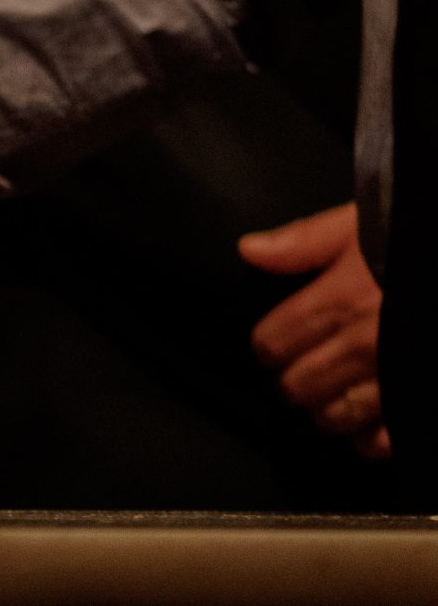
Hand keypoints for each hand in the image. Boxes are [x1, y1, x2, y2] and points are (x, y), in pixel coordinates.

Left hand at [241, 203, 388, 459]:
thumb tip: (249, 251)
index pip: (274, 342)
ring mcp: (394, 378)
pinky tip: (363, 426)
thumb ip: (304, 240)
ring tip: (328, 397)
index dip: (268, 346)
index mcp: (340, 303)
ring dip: (324, 410)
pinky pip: (384, 440)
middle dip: (293, 380)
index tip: (273, 346)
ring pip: (335, 416)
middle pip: (299, 385)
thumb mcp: (357, 227)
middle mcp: (364, 346)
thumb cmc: (408, 242)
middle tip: (301, 372)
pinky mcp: (418, 400)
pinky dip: (367, 439)